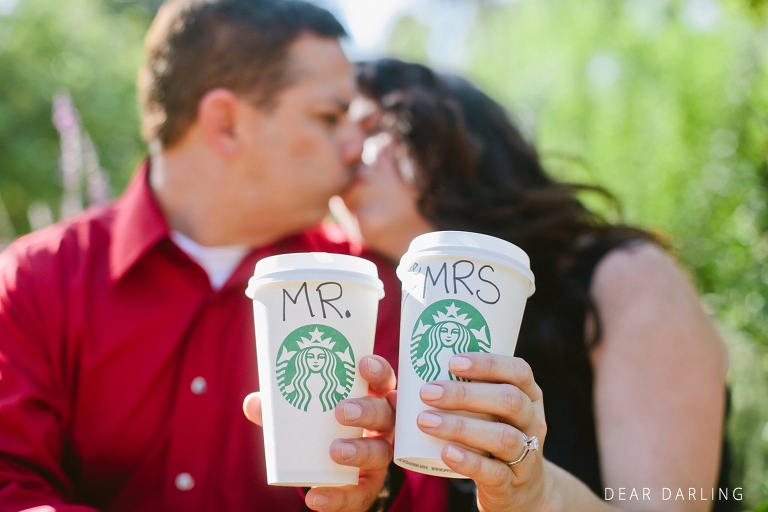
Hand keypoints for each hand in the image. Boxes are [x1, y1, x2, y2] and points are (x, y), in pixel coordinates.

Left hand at [243, 355, 396, 511]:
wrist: (335, 471)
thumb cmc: (322, 427)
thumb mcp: (304, 414)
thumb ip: (281, 409)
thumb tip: (254, 403)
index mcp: (372, 399)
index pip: (384, 380)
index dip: (378, 371)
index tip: (362, 364)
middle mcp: (382, 426)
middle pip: (386, 414)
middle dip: (367, 410)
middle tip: (341, 411)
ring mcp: (378, 456)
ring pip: (381, 452)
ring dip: (360, 450)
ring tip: (335, 451)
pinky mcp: (368, 486)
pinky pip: (360, 494)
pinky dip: (338, 497)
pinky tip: (316, 497)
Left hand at [416, 353, 548, 511]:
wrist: (519, 492)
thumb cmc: (491, 439)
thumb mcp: (488, 415)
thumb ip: (457, 398)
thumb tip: (394, 392)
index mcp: (529, 397)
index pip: (519, 371)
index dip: (488, 363)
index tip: (452, 361)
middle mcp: (533, 423)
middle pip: (510, 401)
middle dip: (466, 393)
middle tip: (427, 392)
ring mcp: (526, 455)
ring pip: (503, 437)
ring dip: (461, 426)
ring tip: (425, 421)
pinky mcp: (512, 485)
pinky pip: (494, 472)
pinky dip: (469, 461)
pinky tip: (445, 452)